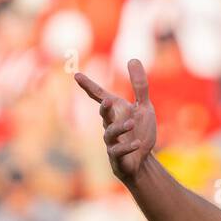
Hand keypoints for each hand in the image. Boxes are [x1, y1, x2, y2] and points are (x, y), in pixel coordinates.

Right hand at [74, 58, 157, 181]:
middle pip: (104, 114)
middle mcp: (110, 124)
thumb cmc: (141, 133)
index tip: (76, 75)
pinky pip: (118, 151)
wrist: (142, 162)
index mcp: (116, 111)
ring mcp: (112, 141)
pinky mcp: (117, 157)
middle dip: (104, 108)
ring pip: (110, 133)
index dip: (88, 86)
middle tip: (108, 101)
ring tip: (132, 123)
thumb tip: (133, 58)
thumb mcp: (144, 107)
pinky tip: (138, 143)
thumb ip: (140, 86)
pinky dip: (128, 146)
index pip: (99, 96)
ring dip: (120, 128)